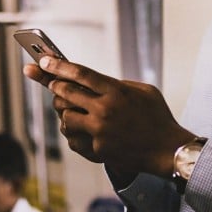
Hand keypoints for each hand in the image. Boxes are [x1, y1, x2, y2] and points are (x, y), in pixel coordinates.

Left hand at [25, 57, 194, 177]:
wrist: (167, 150)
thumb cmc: (158, 117)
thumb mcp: (144, 91)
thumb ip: (117, 84)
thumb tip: (93, 82)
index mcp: (116, 92)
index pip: (80, 74)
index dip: (58, 66)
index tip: (43, 61)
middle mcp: (105, 111)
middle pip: (66, 93)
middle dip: (54, 85)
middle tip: (51, 81)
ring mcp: (100, 132)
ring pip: (65, 117)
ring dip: (64, 111)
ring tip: (71, 108)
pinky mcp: (98, 149)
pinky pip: (74, 138)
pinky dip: (74, 132)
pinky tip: (80, 128)